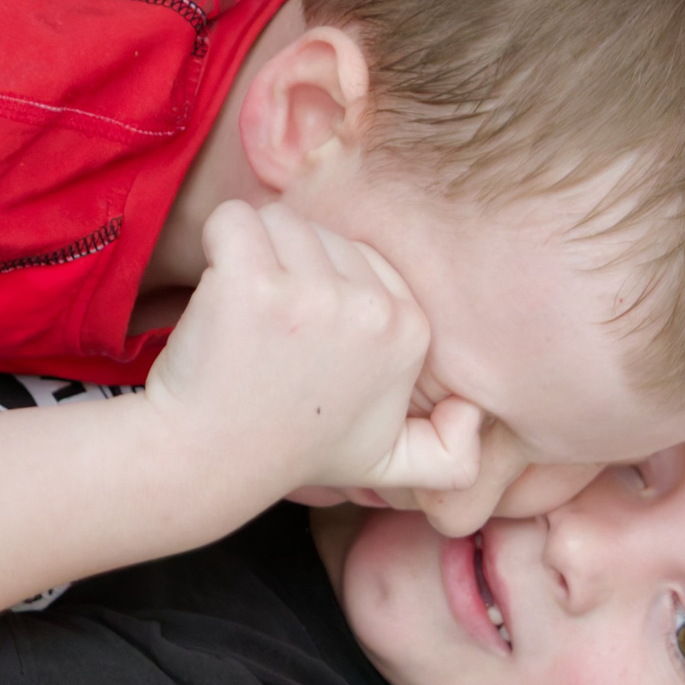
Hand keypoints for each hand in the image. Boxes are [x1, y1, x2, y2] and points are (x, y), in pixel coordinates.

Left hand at [148, 201, 480, 495]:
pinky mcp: (251, 282)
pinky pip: (232, 219)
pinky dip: (217, 243)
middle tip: (275, 338)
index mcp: (412, 331)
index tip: (308, 345)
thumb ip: (448, 451)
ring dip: (255, 257)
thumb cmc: (294, 449)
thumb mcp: (389, 465)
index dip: (326, 288)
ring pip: (281, 221)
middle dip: (293, 270)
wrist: (209, 462)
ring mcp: (311, 294)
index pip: (364, 257)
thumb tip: (474, 417)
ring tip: (249, 320)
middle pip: (324, 234)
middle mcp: (373, 310)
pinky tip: (220, 293)